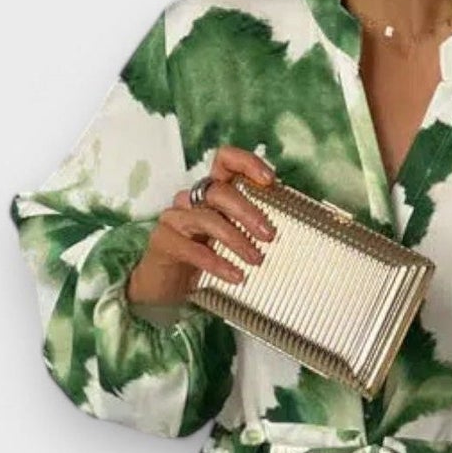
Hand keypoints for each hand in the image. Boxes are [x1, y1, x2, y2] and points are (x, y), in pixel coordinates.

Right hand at [125, 145, 276, 307]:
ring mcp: (174, 218)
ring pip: (207, 219)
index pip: (224, 161)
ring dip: (236, 240)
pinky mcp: (163, 241)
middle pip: (219, 191)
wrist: (165, 291)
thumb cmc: (204, 261)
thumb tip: (289, 227)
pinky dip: (217, 263)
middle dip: (248, 212)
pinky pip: (192, 249)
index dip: (246, 163)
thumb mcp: (232, 241)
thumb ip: (252, 229)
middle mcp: (191, 199)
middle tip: (269, 235)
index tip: (269, 180)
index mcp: (211, 193)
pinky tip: (235, 275)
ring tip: (256, 260)